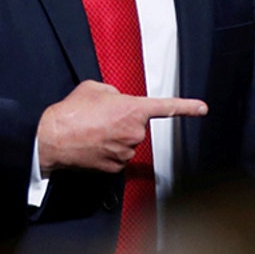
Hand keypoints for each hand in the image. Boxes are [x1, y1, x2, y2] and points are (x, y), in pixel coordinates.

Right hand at [37, 80, 206, 174]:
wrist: (52, 138)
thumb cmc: (72, 112)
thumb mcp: (95, 88)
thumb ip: (114, 92)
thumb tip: (118, 100)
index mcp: (134, 109)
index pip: (168, 107)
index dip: (187, 107)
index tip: (202, 109)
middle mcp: (134, 132)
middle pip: (138, 125)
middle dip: (124, 120)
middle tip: (102, 117)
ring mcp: (126, 151)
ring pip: (128, 141)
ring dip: (115, 135)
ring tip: (94, 130)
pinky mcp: (116, 167)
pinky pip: (118, 156)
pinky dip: (108, 150)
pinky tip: (93, 143)